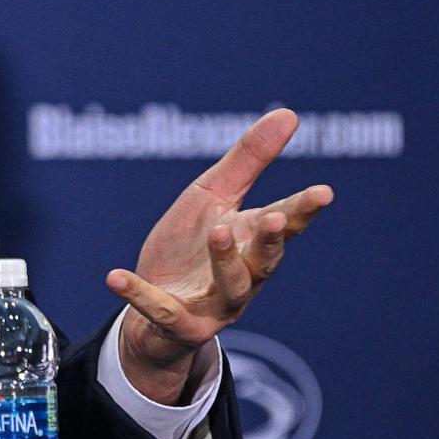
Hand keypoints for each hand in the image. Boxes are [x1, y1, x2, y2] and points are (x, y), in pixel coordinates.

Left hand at [105, 108, 333, 404]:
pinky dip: (139, 295)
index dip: (303, 209)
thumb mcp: (212, 197)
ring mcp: (213, 305)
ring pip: (229, 287)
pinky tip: (115, 276)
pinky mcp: (178, 325)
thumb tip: (288, 113)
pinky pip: (161, 311)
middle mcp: (243, 277)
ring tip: (216, 231)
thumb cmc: (189, 246)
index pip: (285, 225)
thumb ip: (248, 160)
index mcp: (251, 241)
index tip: (323, 192)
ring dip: (224, 260)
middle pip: (265, 261)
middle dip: (271, 239)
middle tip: (274, 216)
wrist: (151, 308)